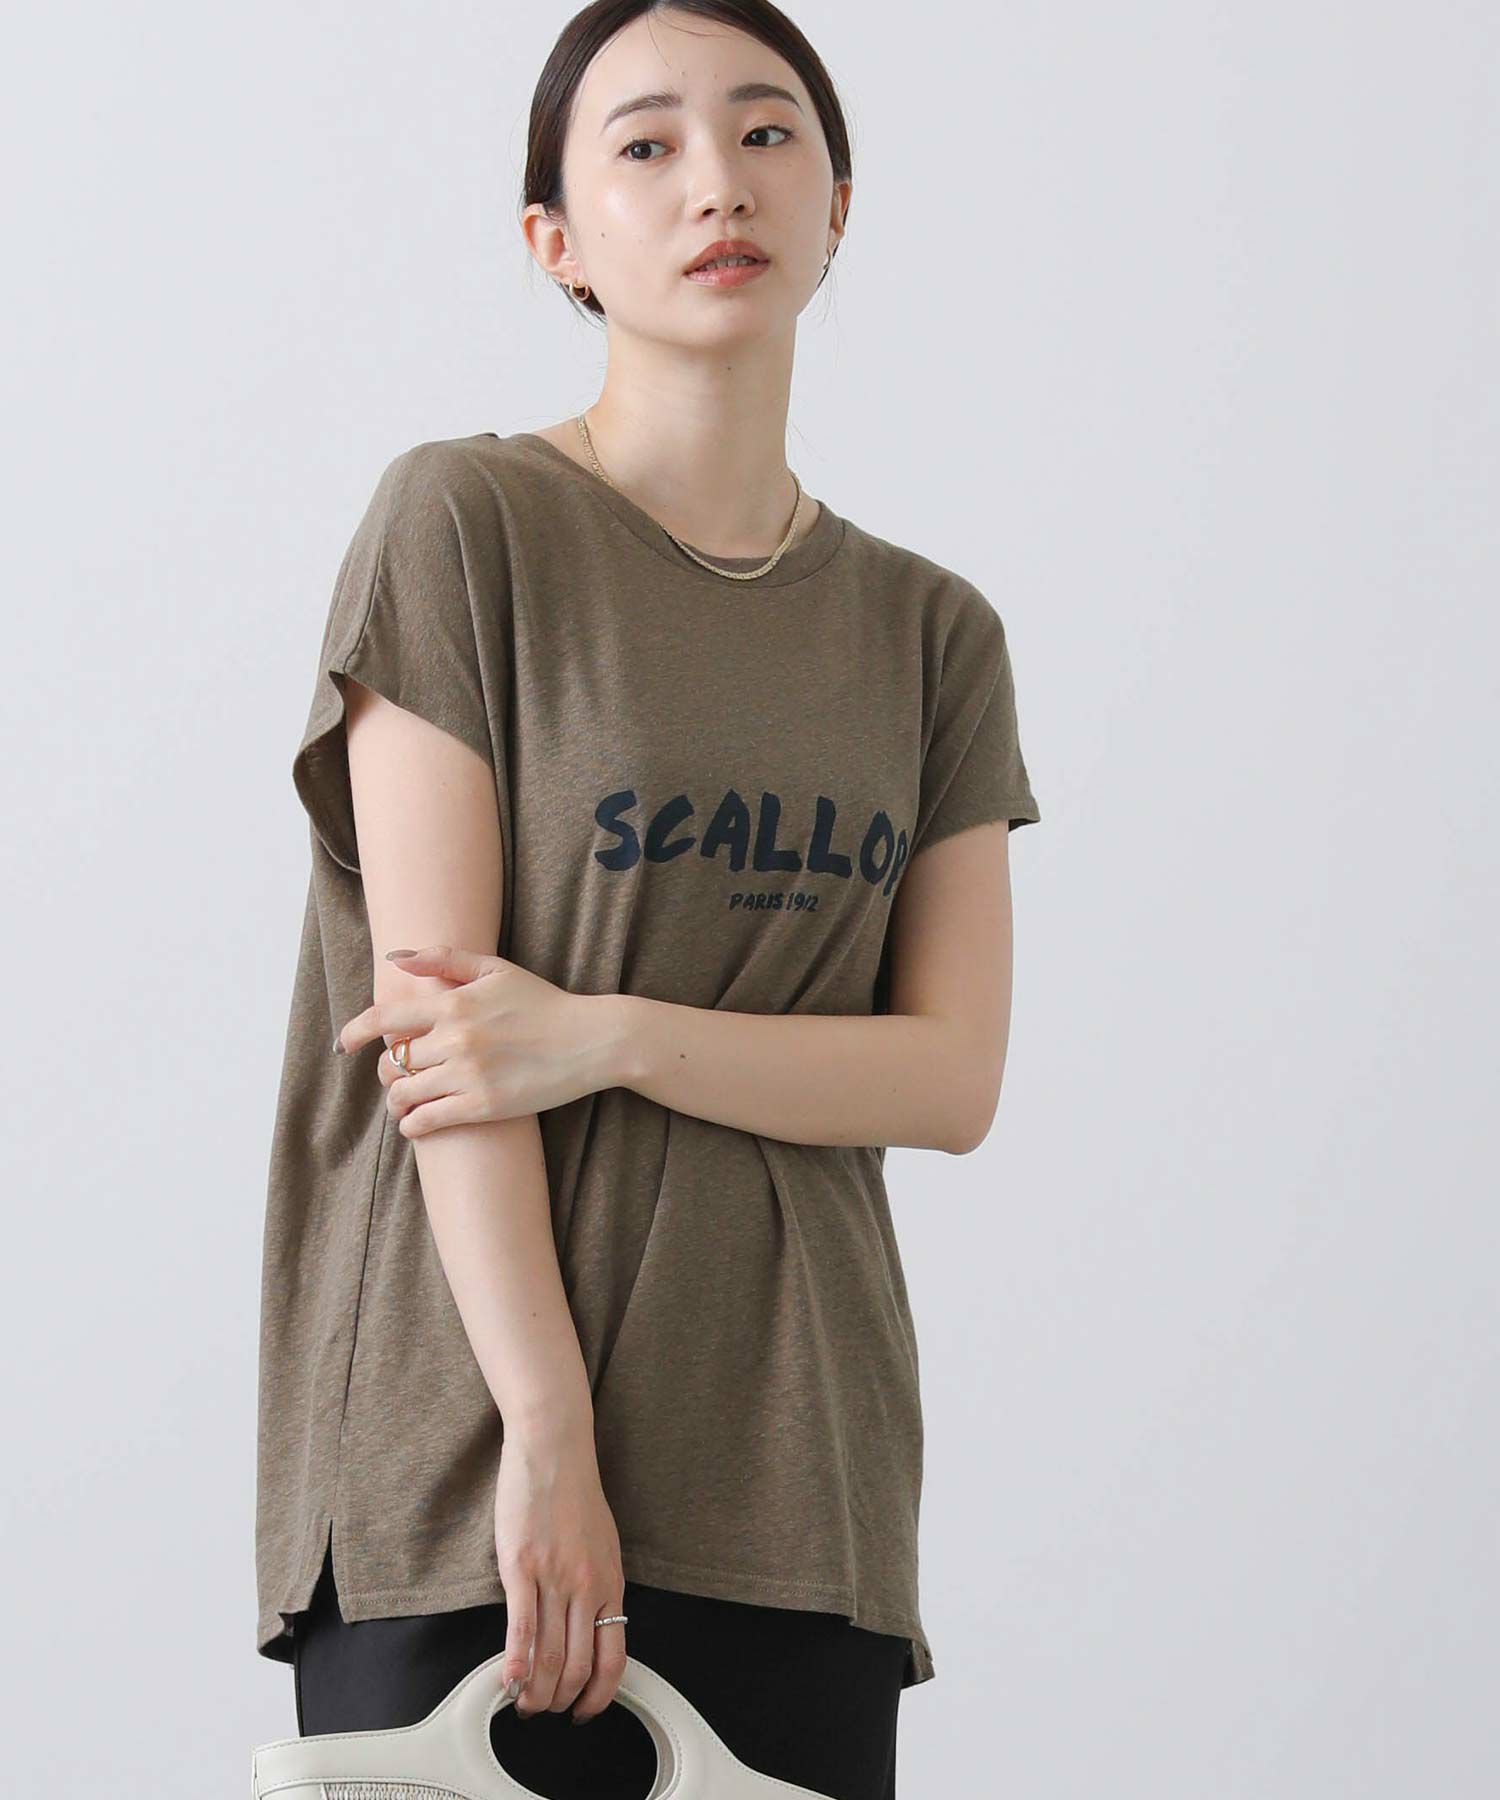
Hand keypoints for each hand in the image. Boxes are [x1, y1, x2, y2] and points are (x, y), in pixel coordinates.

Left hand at [334, 945, 621, 1135]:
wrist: (590, 1040)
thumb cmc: (543, 1002)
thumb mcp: (496, 970)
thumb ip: (444, 960)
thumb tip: (396, 958)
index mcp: (454, 1003)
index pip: (385, 1018)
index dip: (356, 1032)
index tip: (345, 1044)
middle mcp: (456, 1039)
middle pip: (394, 1063)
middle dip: (388, 1072)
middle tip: (395, 1077)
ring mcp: (469, 1075)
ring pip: (405, 1095)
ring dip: (397, 1101)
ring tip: (403, 1102)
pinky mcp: (484, 1106)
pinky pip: (428, 1121)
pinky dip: (413, 1125)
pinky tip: (415, 1124)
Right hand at [494, 1426, 627, 1725]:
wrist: (554, 1450)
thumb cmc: (576, 1494)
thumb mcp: (604, 1546)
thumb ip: (598, 1588)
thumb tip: (589, 1629)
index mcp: (610, 1583)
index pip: (613, 1659)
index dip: (597, 1696)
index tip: (583, 1711)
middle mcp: (587, 1586)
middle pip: (576, 1667)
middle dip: (559, 1701)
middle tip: (543, 1710)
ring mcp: (554, 1578)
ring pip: (548, 1657)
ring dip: (534, 1693)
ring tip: (523, 1702)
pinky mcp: (521, 1566)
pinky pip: (521, 1627)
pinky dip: (515, 1663)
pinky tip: (507, 1681)